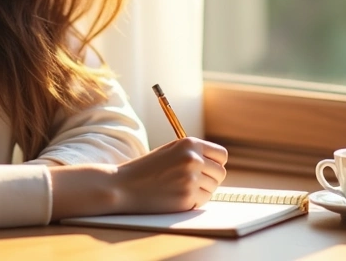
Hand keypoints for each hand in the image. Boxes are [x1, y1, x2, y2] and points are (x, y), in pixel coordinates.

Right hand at [113, 137, 227, 212]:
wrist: (124, 186)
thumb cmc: (147, 169)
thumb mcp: (170, 151)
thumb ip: (193, 153)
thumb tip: (218, 164)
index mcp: (190, 143)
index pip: (222, 155)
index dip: (215, 164)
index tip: (208, 169)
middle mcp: (193, 159)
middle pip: (220, 173)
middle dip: (210, 179)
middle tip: (192, 182)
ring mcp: (191, 179)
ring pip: (212, 188)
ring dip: (201, 191)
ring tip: (180, 188)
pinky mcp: (187, 198)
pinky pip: (202, 201)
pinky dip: (193, 202)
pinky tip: (176, 197)